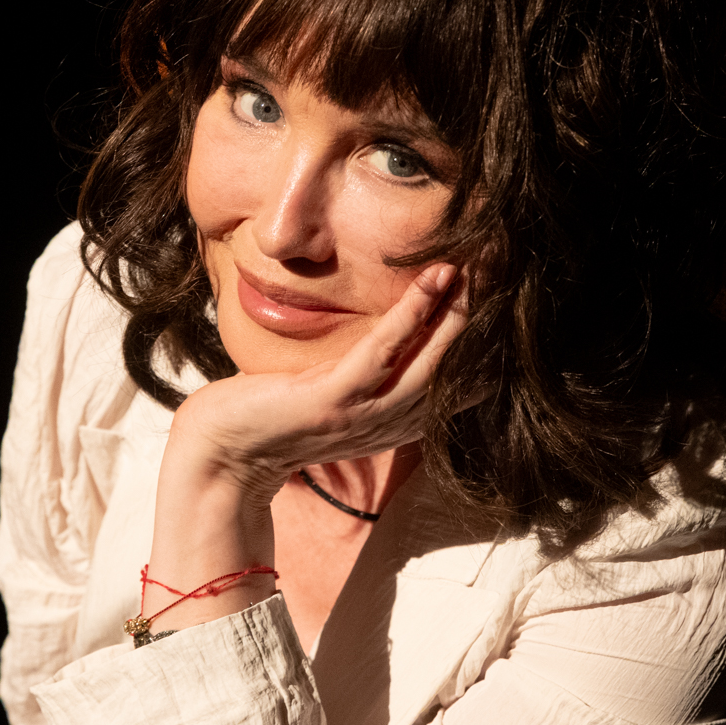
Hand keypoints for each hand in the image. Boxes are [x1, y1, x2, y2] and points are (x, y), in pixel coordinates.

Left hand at [142, 264, 467, 625]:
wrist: (218, 458)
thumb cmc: (266, 416)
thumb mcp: (331, 391)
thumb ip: (365, 369)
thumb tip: (385, 324)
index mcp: (395, 421)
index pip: (458, 379)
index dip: (484, 339)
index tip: (503, 291)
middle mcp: (391, 423)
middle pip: (458, 369)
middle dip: (485, 318)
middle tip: (508, 266)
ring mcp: (365, 415)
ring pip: (433, 360)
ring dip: (460, 310)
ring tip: (480, 266)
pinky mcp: (334, 402)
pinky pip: (385, 351)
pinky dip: (414, 313)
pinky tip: (434, 279)